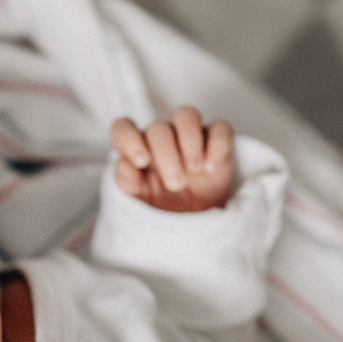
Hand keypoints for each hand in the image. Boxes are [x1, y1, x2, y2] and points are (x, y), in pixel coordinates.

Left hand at [110, 106, 234, 212]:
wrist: (192, 226)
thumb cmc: (160, 209)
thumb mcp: (139, 202)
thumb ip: (127, 182)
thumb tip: (125, 165)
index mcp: (137, 150)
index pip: (123, 129)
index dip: (128, 139)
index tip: (141, 161)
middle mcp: (161, 140)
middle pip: (158, 128)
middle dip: (166, 156)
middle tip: (175, 185)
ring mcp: (189, 137)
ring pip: (186, 115)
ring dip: (190, 140)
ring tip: (195, 169)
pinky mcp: (215, 142)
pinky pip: (220, 128)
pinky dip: (217, 144)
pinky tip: (211, 167)